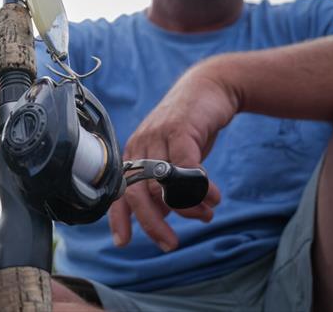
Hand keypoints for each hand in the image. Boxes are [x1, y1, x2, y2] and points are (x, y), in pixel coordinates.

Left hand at [108, 62, 235, 251]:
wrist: (208, 88)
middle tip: (171, 244)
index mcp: (133, 155)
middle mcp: (139, 147)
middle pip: (137, 194)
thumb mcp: (173, 158)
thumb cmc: (189, 128)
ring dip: (186, 207)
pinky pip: (186, 170)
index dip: (119, 218)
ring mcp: (156, 137)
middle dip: (153, 224)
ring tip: (205, 213)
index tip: (122, 243)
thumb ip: (165, 186)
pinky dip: (201, 189)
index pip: (118, 192)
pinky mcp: (178, 130)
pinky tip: (214, 197)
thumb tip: (165, 216)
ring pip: (162, 185)